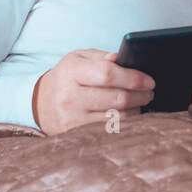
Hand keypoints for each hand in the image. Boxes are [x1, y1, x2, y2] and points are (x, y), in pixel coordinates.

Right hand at [33, 49, 154, 134]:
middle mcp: (70, 96)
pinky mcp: (75, 134)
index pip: (108, 74)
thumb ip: (102, 57)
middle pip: (116, 98)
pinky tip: (128, 114)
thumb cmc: (67, 76)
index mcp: (71, 72)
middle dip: (140, 95)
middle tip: (150, 92)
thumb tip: (122, 58)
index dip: (134, 78)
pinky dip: (124, 122)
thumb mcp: (79, 58)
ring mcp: (72, 118)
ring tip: (141, 101)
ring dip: (135, 109)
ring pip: (116, 117)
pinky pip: (108, 130)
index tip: (149, 81)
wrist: (40, 102)